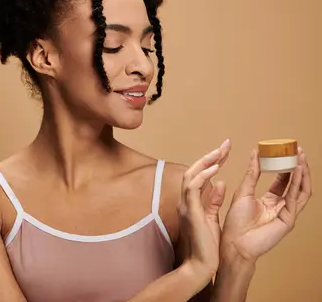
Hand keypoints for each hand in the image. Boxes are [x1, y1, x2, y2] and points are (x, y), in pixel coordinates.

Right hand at [178, 140, 230, 284]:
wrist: (200, 265)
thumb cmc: (206, 246)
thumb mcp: (212, 219)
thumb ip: (213, 201)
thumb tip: (221, 183)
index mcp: (190, 203)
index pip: (199, 176)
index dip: (211, 162)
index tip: (224, 152)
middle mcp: (185, 201)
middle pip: (193, 171)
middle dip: (209, 156)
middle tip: (225, 145)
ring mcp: (186, 205)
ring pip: (191, 175)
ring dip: (206, 162)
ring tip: (221, 152)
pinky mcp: (190, 211)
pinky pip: (193, 187)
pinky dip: (203, 176)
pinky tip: (215, 168)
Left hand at [221, 147, 311, 262]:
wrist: (234, 242)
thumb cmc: (235, 222)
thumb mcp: (244, 191)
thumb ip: (252, 173)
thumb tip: (255, 154)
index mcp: (270, 201)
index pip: (283, 180)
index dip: (285, 166)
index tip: (285, 151)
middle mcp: (281, 206)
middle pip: (295, 183)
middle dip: (298, 166)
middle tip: (298, 150)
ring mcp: (287, 213)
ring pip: (300, 190)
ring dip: (302, 173)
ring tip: (301, 157)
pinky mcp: (289, 219)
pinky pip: (296, 198)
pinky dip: (298, 183)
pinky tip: (297, 170)